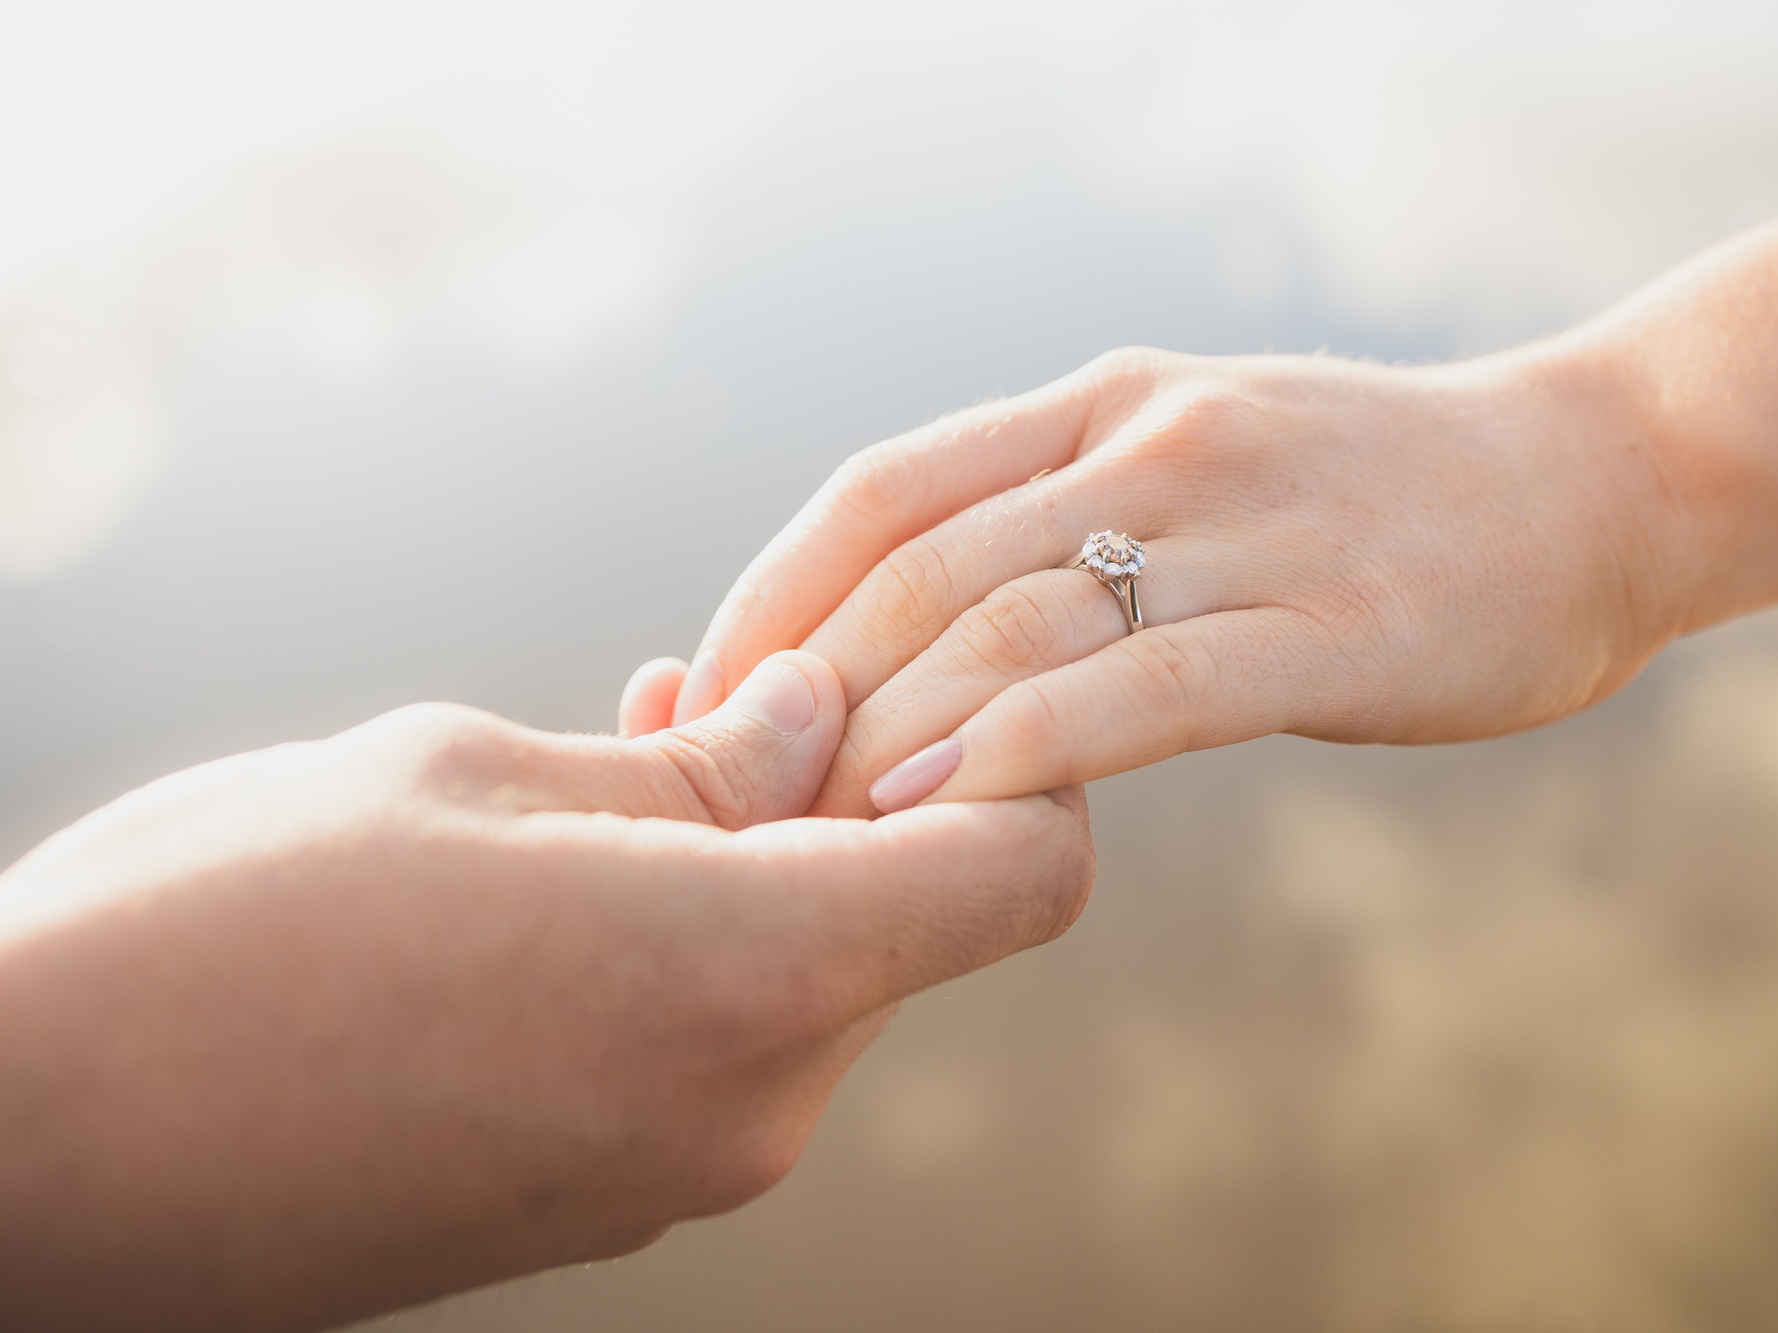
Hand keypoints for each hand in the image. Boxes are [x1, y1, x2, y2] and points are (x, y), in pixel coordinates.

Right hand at [0, 653, 1093, 1331]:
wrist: (31, 1156)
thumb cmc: (226, 932)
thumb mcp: (476, 778)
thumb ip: (691, 766)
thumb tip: (819, 724)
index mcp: (755, 976)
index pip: (1025, 874)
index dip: (1021, 761)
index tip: (925, 682)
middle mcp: (752, 1105)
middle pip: (913, 920)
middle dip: (857, 792)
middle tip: (732, 688)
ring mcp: (676, 1174)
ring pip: (807, 979)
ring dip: (759, 862)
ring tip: (626, 754)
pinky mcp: (598, 1205)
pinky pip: (715, 1048)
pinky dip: (693, 947)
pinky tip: (575, 868)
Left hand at [639, 344, 1673, 815]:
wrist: (1601, 482)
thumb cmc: (1379, 499)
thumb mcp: (1199, 462)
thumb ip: (1069, 519)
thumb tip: (916, 635)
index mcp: (1102, 404)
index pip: (881, 492)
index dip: (771, 599)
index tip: (705, 705)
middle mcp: (1152, 443)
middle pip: (920, 566)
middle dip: (806, 694)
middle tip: (737, 802)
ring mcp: (1244, 527)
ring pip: (1011, 627)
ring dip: (886, 732)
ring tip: (810, 832)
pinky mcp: (1331, 626)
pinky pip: (1144, 691)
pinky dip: (1023, 750)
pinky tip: (946, 811)